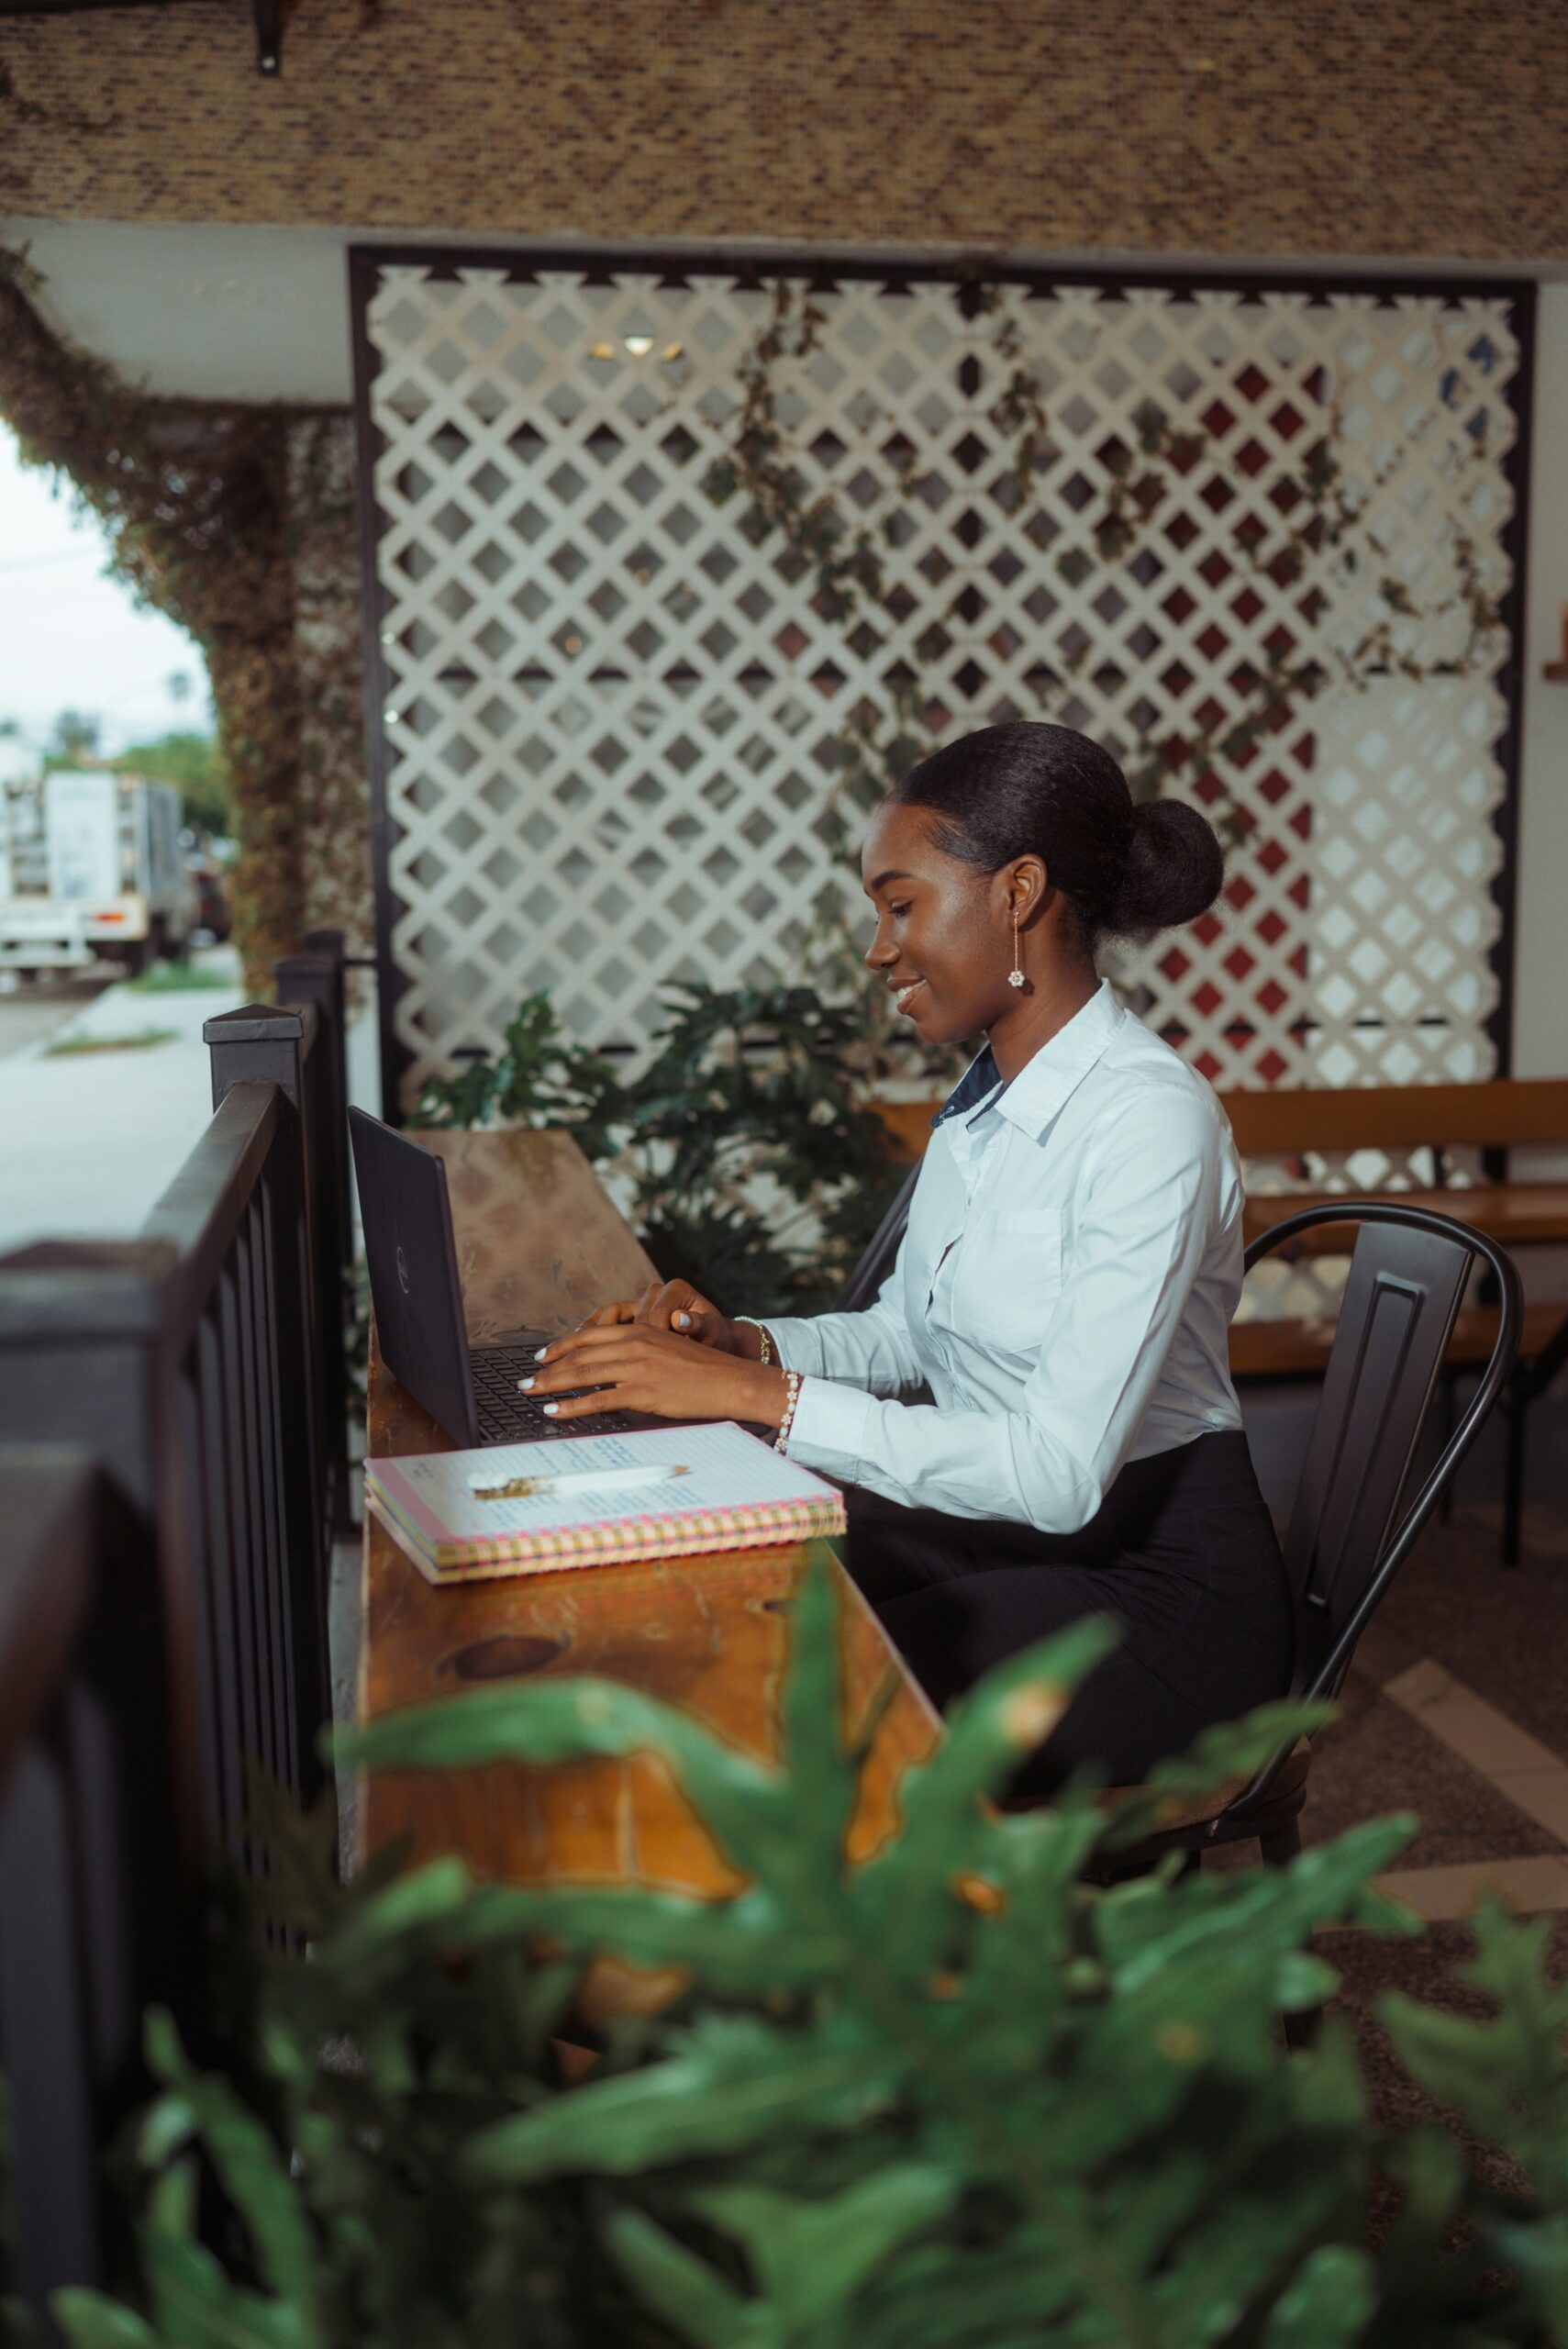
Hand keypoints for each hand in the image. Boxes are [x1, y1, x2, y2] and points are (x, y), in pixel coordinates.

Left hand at [520, 1321, 787, 1427]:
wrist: (731, 1381)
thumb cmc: (703, 1371)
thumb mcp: (667, 1350)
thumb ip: (638, 1354)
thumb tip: (610, 1369)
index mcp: (639, 1330)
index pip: (589, 1336)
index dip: (560, 1346)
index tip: (541, 1356)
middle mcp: (634, 1344)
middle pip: (579, 1355)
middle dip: (547, 1369)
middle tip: (525, 1380)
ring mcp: (637, 1367)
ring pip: (582, 1374)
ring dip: (551, 1385)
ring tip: (530, 1393)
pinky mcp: (642, 1392)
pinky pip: (598, 1399)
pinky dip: (572, 1406)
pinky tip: (555, 1410)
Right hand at [579, 1280, 755, 1357]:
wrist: (716, 1338)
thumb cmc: (715, 1337)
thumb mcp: (712, 1332)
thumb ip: (698, 1324)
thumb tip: (680, 1320)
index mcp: (675, 1290)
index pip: (651, 1315)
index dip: (644, 1340)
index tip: (642, 1361)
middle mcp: (655, 1292)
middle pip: (621, 1313)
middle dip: (607, 1338)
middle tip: (590, 1359)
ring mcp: (641, 1303)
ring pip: (609, 1316)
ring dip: (589, 1335)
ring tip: (567, 1353)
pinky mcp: (634, 1315)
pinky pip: (607, 1321)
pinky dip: (593, 1333)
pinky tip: (579, 1348)